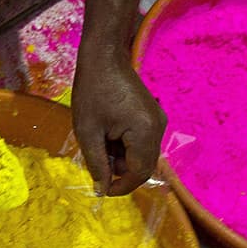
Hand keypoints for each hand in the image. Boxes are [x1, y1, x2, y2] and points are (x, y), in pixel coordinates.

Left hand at [72, 60, 165, 196]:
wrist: (104, 57)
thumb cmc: (92, 90)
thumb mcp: (88, 131)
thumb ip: (96, 163)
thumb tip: (101, 190)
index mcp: (145, 131)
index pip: (139, 172)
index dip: (121, 186)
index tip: (102, 190)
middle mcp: (158, 127)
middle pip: (143, 164)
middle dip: (120, 170)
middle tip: (97, 161)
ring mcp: (158, 120)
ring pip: (142, 153)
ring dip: (121, 157)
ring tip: (100, 141)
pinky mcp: (154, 115)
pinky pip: (143, 140)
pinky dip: (126, 145)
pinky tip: (108, 133)